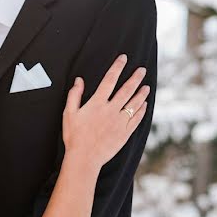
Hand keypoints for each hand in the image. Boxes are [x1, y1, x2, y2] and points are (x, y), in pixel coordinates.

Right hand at [62, 54, 148, 171]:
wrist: (84, 158)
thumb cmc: (74, 136)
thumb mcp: (69, 114)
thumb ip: (74, 95)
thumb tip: (79, 81)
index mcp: (97, 103)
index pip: (109, 80)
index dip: (117, 67)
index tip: (123, 59)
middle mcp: (111, 110)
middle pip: (126, 90)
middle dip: (135, 78)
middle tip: (142, 70)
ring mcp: (120, 122)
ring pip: (134, 104)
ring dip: (142, 94)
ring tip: (146, 87)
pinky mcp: (125, 133)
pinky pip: (136, 119)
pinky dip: (141, 111)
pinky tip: (144, 105)